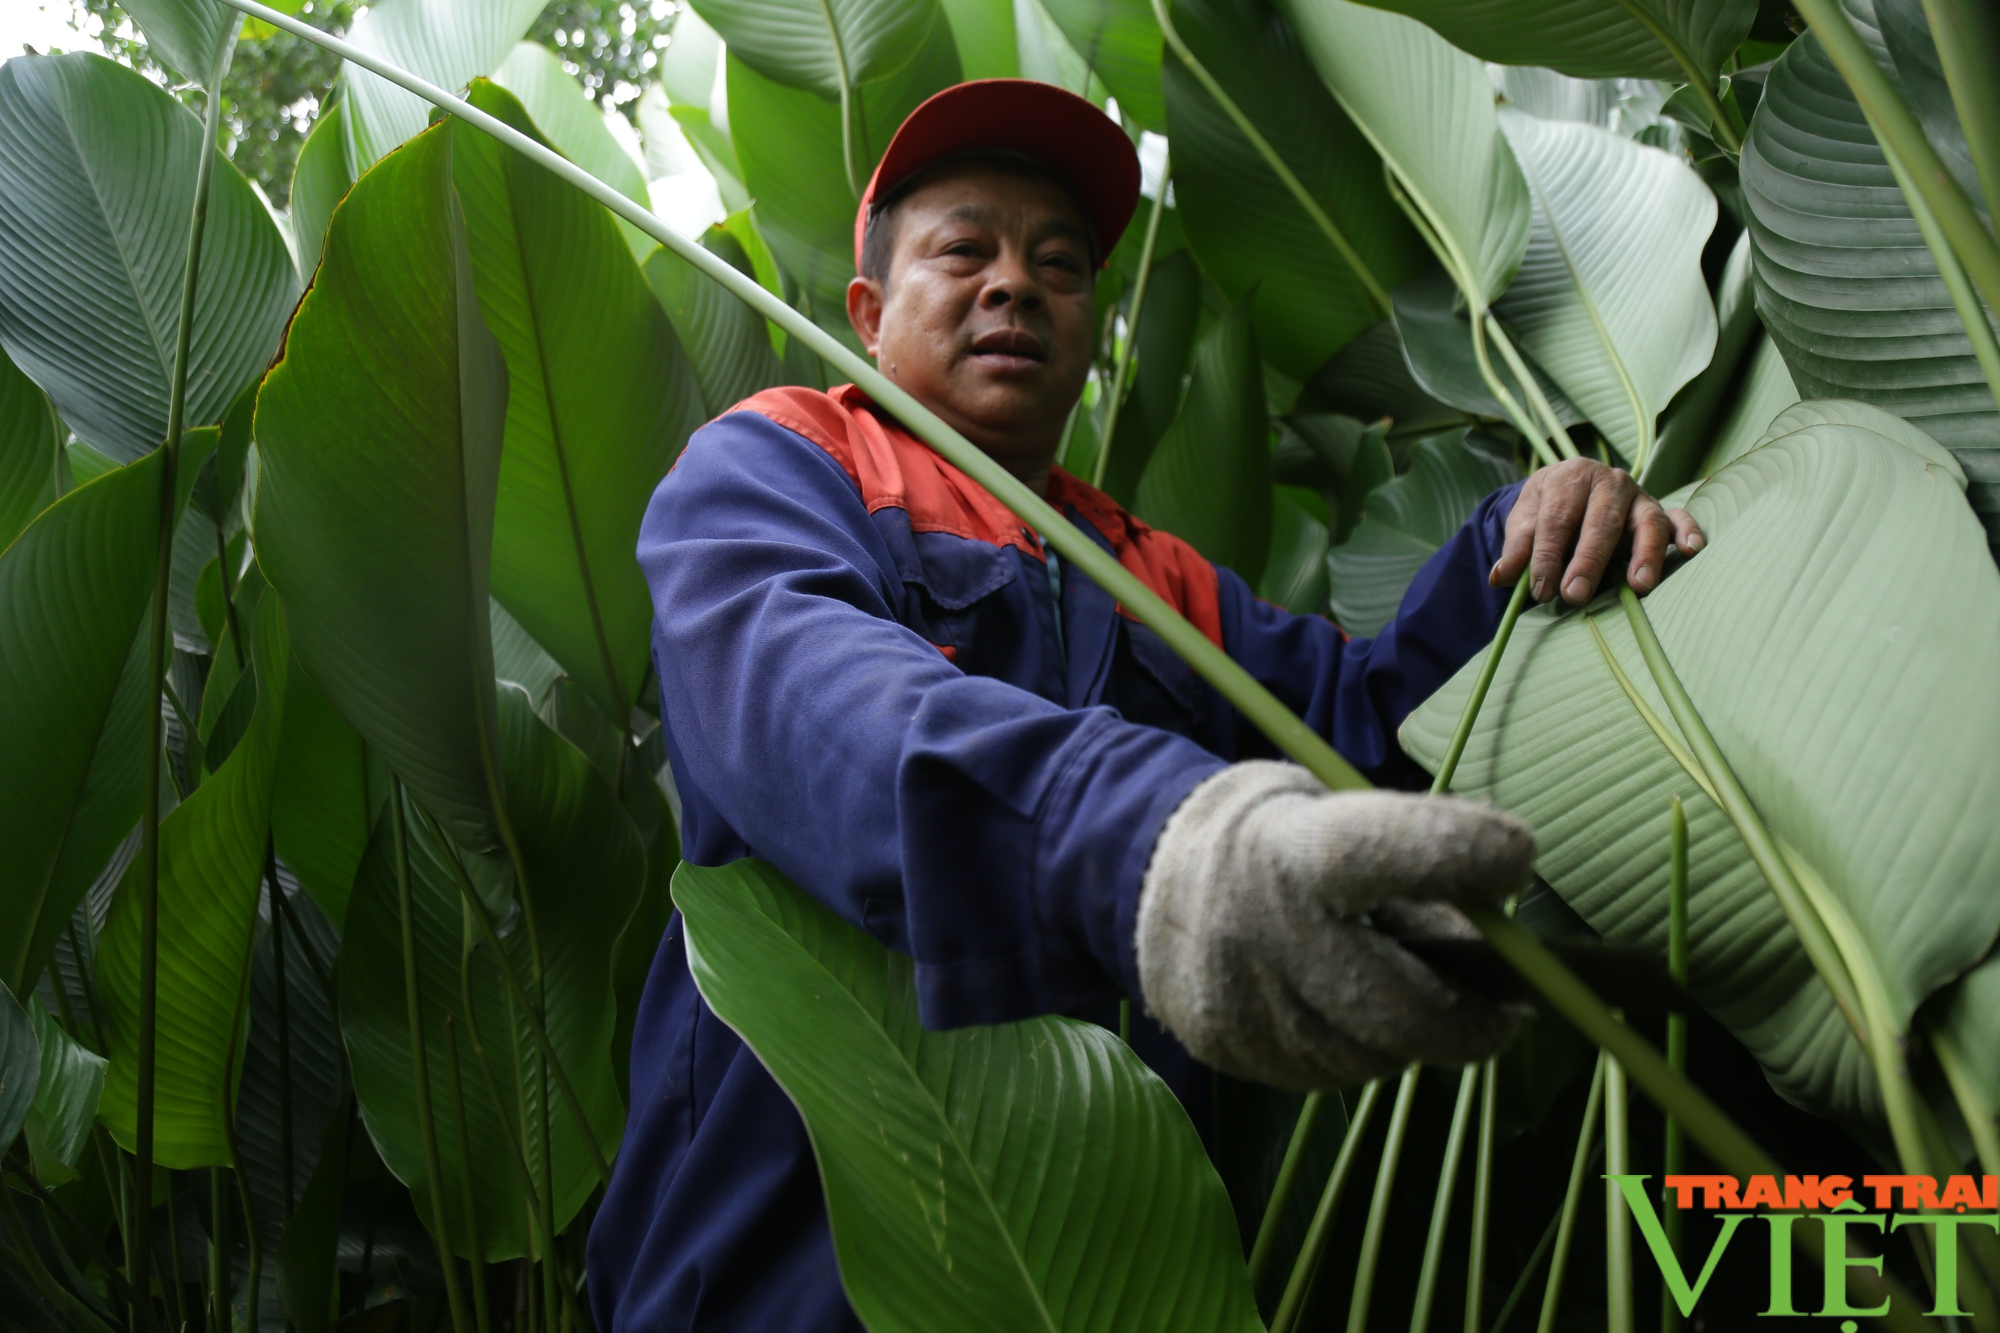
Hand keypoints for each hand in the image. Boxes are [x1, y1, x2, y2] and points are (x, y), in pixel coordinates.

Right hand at [1136, 762, 1534, 1089]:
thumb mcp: (1331, 812)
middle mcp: (1258, 928)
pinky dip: (1360, 1050)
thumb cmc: (1272, 839)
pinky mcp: (1228, 1050)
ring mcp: (1240, 1002)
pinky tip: (1346, 1012)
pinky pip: (1328, 1074)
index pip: (1384, 849)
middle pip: (1402, 1006)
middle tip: (1508, 1011)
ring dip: (1413, 1037)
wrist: (1144, 877)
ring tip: (1406, 994)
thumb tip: (1495, 940)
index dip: (1460, 852)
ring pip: (1373, 1055)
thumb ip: (1409, 864)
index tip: (1517, 856)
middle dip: (1472, 1019)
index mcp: (1290, 849)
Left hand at [1489, 457, 1703, 604]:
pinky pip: (1679, 518)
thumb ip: (1517, 548)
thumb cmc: (1547, 509)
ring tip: (1638, 585)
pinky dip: (1688, 531)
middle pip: (1602, 521)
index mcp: (1570, 476)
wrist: (1568, 487)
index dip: (1548, 555)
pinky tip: (1692, 550)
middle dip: (1589, 560)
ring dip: (1646, 553)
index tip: (1541, 590)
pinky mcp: (1660, 510)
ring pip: (1648, 521)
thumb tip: (1501, 577)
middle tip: (1575, 595)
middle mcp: (1609, 481)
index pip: (1558, 518)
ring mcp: (1639, 495)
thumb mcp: (1525, 521)